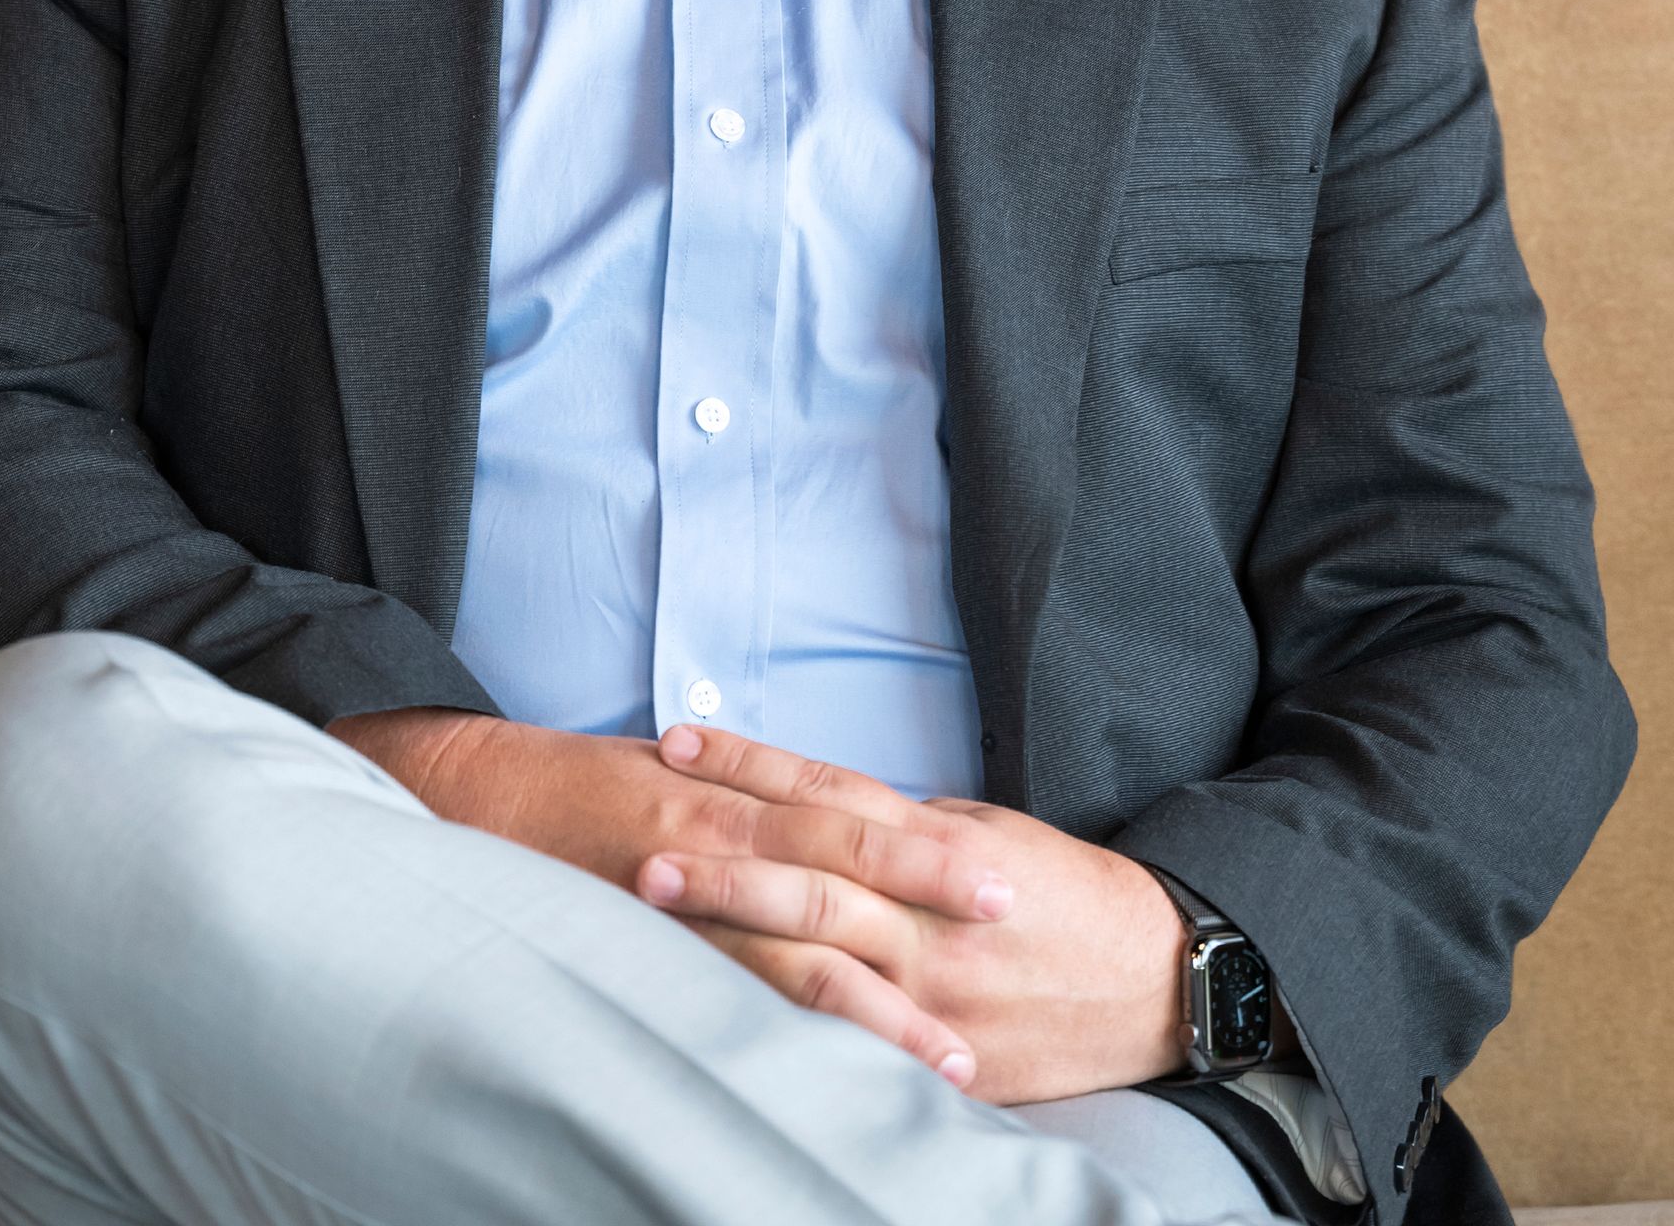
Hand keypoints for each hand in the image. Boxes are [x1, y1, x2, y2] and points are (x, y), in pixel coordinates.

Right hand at [327, 707, 1012, 1082]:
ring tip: (950, 1059)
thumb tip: (829, 820)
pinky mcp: (645, 958)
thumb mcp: (671, 768)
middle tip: (1005, 932)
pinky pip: (724, 1008)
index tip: (996, 869)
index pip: (845, 809)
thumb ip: (747, 795)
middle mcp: (710, 837)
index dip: (921, 838)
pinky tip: (831, 1088)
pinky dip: (784, 1048)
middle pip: (838, 869)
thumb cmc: (574, 784)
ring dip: (878, 1008)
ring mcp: (676, 905)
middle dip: (922, 899)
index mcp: (723, 787)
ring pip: (793, 957)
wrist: (464, 795)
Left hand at [640, 725, 1185, 1105]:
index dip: (751, 763)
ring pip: (818, 958)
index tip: (679, 741)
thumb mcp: (983, 832)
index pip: (826, 791)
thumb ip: (900, 828)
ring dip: (737, 935)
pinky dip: (791, 1027)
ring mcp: (928, 993)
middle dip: (722, 861)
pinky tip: (729, 1016)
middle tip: (642, 845)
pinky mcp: (939, 1056)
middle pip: (808, 876)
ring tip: (665, 916)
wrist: (1155, 978)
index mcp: (934, 845)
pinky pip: (854, 1043)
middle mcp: (924, 916)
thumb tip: (822, 812)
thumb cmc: (1065, 893)